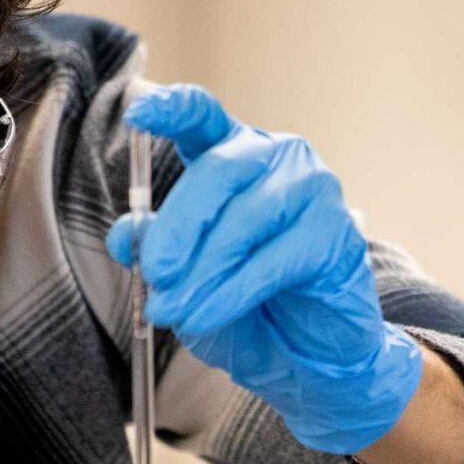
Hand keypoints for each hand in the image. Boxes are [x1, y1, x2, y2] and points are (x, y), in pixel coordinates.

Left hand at [105, 86, 425, 454]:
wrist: (304, 354)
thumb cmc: (246, 303)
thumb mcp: (185, 278)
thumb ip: (156, 249)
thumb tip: (126, 236)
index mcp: (233, 152)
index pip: (203, 115)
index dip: (173, 109)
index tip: (138, 115)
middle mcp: (277, 158)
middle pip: (219, 169)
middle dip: (178, 226)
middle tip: (154, 274)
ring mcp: (314, 190)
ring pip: (244, 219)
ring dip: (201, 272)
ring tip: (174, 310)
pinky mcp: (337, 234)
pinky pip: (273, 261)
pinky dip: (231, 292)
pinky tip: (206, 314)